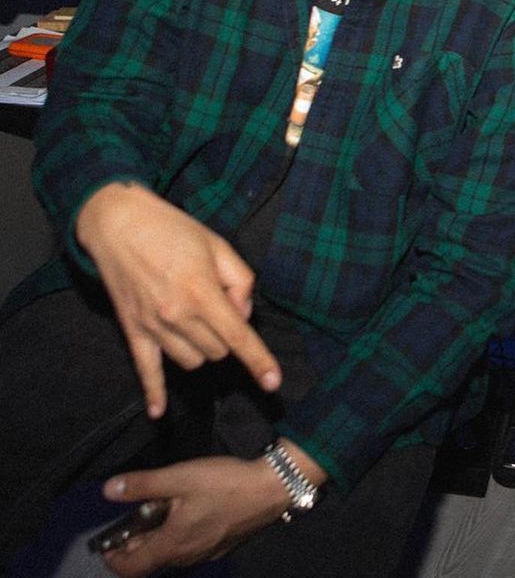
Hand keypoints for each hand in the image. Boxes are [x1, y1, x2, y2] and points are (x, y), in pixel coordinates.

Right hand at [76, 182, 280, 416]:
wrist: (119, 223)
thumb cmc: (173, 230)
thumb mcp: (219, 245)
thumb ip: (241, 281)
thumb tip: (242, 314)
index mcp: (202, 292)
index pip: (238, 337)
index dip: (258, 361)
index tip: (272, 382)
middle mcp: (177, 315)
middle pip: (217, 351)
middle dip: (227, 335)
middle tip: (218, 303)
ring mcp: (153, 326)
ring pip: (191, 361)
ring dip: (202, 347)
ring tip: (196, 317)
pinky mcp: (133, 331)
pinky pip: (146, 370)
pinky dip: (154, 393)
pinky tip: (158, 413)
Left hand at [97, 455, 287, 576]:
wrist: (271, 489)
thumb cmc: (223, 483)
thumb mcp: (180, 477)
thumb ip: (143, 485)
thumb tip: (108, 490)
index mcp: (171, 545)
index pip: (130, 568)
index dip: (113, 559)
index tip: (107, 541)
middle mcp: (186, 557)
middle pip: (150, 562)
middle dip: (136, 544)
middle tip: (135, 516)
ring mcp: (206, 553)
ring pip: (171, 555)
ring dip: (159, 539)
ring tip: (162, 510)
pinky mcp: (222, 546)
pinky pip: (190, 548)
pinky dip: (179, 537)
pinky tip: (191, 512)